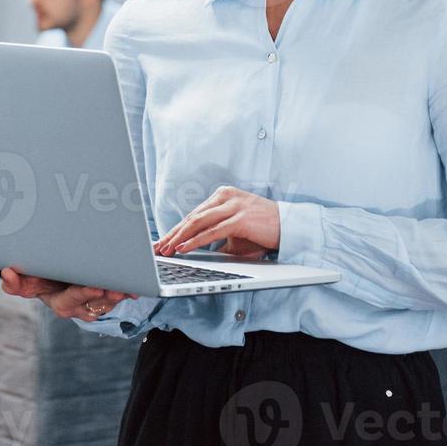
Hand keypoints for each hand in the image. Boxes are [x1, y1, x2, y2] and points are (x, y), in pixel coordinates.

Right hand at [0, 267, 135, 321]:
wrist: (58, 274)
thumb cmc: (42, 277)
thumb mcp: (27, 281)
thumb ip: (15, 283)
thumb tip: (6, 273)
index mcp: (60, 304)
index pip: (71, 300)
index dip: (83, 294)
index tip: (94, 286)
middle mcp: (80, 307)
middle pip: (96, 303)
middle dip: (107, 296)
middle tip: (117, 288)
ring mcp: (97, 303)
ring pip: (112, 300)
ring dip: (121, 293)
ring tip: (129, 284)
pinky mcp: (109, 296)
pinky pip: (122, 293)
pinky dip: (130, 287)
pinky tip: (139, 280)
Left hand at [153, 186, 279, 259]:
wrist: (289, 227)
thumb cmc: (262, 231)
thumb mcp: (234, 230)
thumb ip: (215, 234)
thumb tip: (193, 248)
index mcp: (222, 195)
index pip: (193, 214)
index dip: (175, 229)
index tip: (162, 241)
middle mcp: (225, 196)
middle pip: (191, 217)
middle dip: (172, 234)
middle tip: (157, 247)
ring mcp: (232, 205)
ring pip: (197, 222)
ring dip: (178, 238)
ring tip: (166, 249)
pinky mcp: (239, 218)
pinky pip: (211, 231)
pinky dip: (195, 241)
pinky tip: (183, 248)